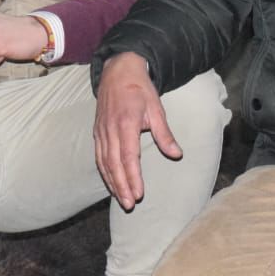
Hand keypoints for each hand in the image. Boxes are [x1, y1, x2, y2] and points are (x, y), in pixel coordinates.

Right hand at [94, 52, 181, 210]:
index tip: (139, 193)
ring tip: (122, 200)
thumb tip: (176, 154)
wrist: (118, 71)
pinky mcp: (97, 133)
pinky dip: (104, 172)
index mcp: (126, 123)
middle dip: (122, 186)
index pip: (129, 156)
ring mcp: (101, 131)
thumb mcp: (156, 108)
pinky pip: (99, 156)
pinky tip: (111, 184)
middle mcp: (110, 129)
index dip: (133, 176)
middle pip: (114, 164)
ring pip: (104, 163)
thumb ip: (164, 134)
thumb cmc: (140, 89)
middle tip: (130, 204)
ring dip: (112, 183)